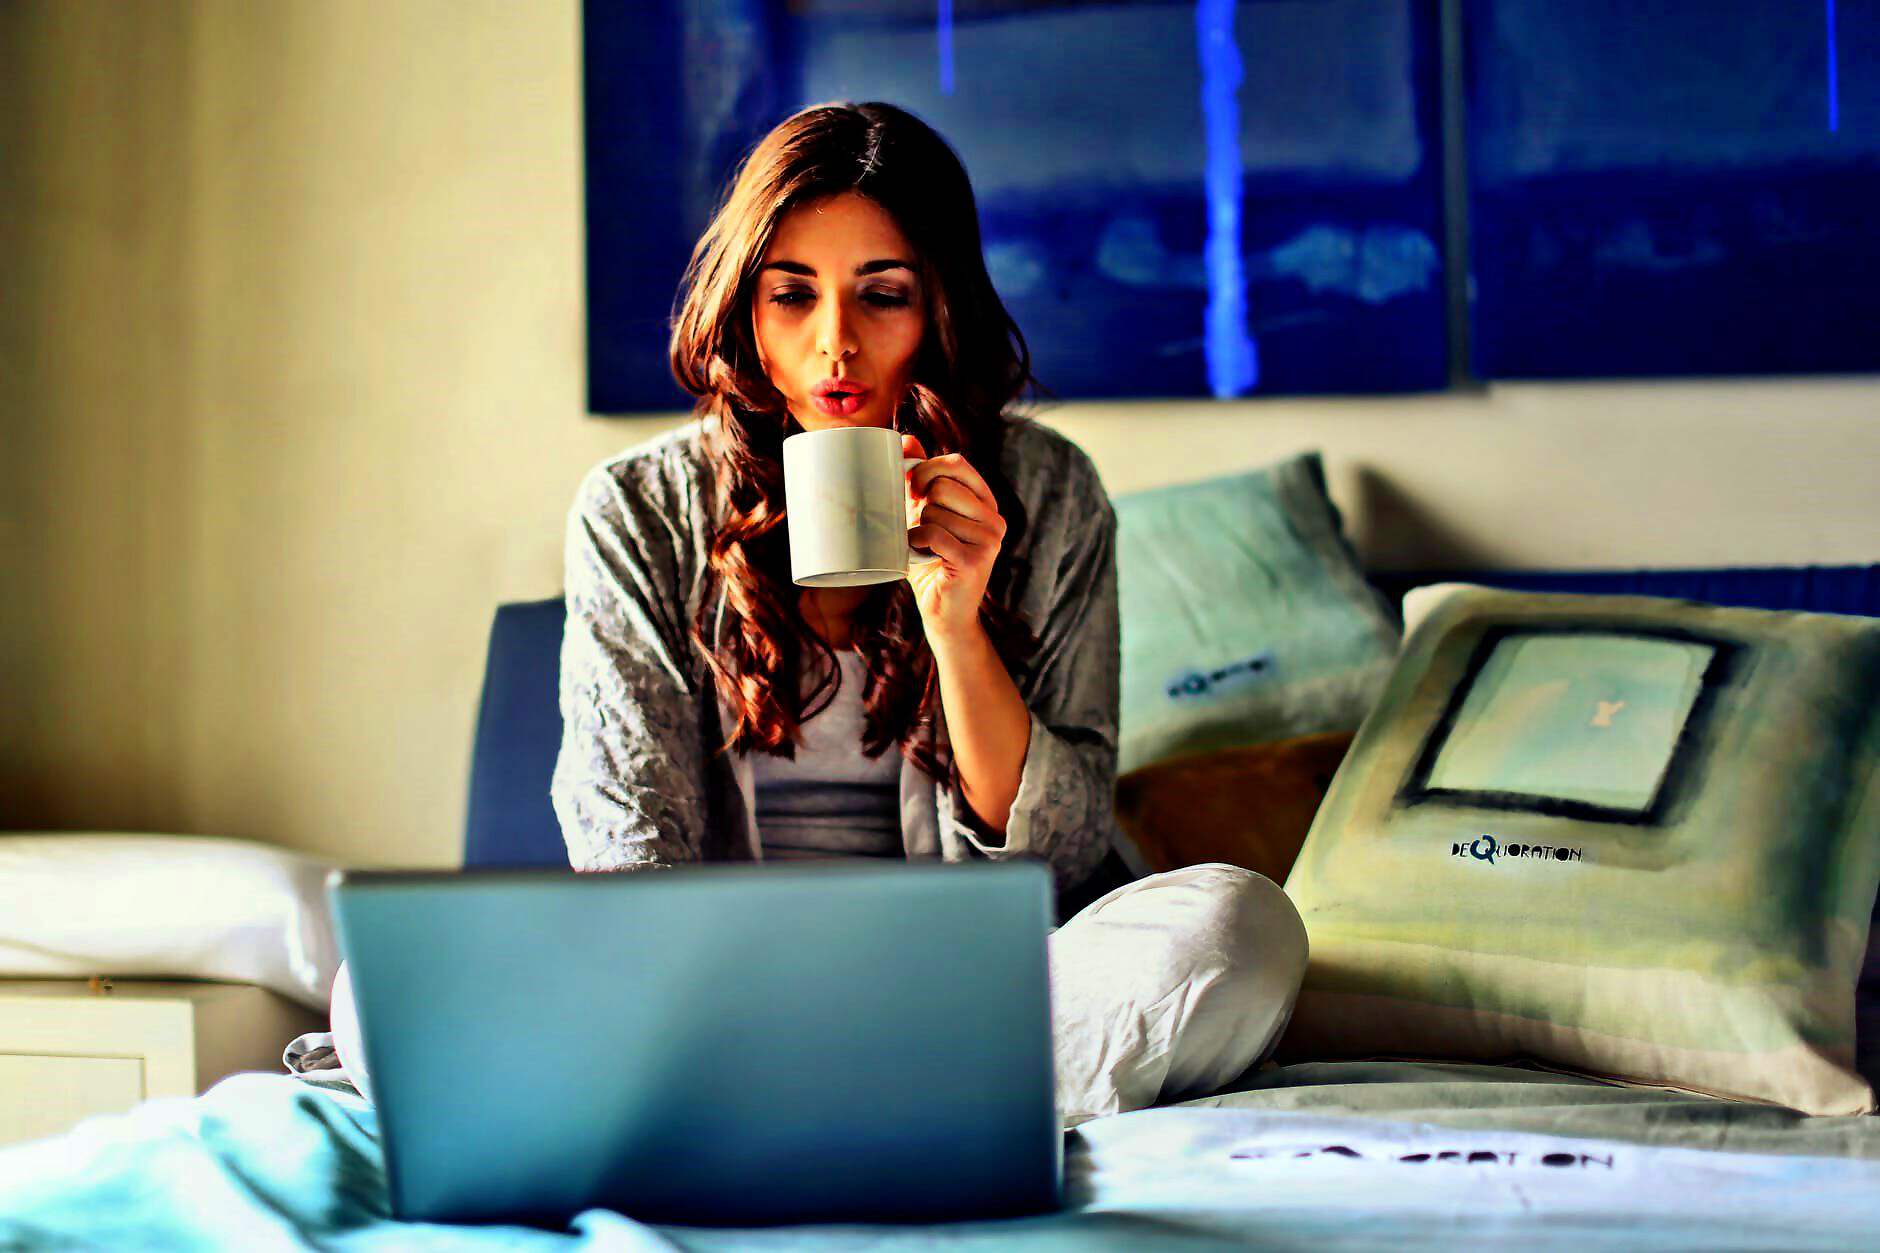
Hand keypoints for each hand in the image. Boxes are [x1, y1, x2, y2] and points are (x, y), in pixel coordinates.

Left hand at [901, 433, 1005, 642]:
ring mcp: (990, 540)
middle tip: (918, 524)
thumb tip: (905, 439)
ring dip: (918, 528)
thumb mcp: (924, 515)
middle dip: (920, 503)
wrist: (944, 613)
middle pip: (944, 485)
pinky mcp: (976, 560)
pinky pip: (934, 534)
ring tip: (924, 547)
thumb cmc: (931, 562)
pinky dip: (916, 542)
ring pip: (936, 511)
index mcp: (986, 502)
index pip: (957, 463)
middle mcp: (994, 519)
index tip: (913, 489)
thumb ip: (919, 479)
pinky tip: (919, 554)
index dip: (927, 469)